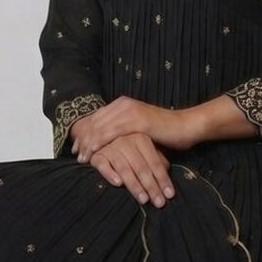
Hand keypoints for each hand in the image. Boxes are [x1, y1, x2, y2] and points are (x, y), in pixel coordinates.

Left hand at [71, 97, 198, 160]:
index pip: (97, 117)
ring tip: (80, 158)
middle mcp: (124, 104)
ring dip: (87, 143)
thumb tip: (110, 142)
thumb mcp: (140, 129)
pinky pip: (110, 133)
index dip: (85, 132)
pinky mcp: (136, 121)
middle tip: (74, 154)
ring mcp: (130, 111)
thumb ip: (125, 131)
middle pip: (95, 122)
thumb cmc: (166, 131)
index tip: (76, 147)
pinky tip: (91, 153)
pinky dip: (98, 143)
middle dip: (83, 139)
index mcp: (123, 104)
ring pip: (100, 128)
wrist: (186, 126)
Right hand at [89, 134, 174, 207]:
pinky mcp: (96, 155)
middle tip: (159, 202)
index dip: (163, 179)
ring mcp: (110, 147)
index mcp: (141, 138)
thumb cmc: (128, 152)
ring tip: (143, 199)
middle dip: (151, 186)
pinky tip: (118, 184)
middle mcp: (125, 140)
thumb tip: (167, 177)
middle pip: (141, 167)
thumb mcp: (145, 153)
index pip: (154, 162)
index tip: (169, 195)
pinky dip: (110, 174)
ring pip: (124, 168)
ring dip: (134, 185)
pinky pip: (103, 166)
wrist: (101, 142)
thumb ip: (157, 161)